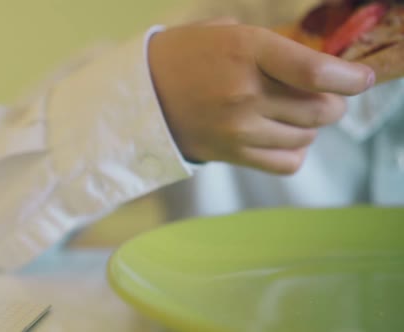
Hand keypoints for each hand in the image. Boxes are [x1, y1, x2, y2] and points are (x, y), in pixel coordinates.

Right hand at [148, 20, 373, 173]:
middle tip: (323, 95)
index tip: (362, 80)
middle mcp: (245, 93)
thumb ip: (269, 46)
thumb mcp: (224, 31)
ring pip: (306, 135)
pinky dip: (295, 150)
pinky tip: (284, 137)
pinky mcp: (231, 154)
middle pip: (320, 109)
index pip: (314, 71)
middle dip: (333, 102)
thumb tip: (312, 65)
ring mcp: (238, 129)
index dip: (348, 77)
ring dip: (310, 125)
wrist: (138, 93)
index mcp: (245, 50)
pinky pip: (286, 162)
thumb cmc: (183, 55)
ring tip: (291, 113)